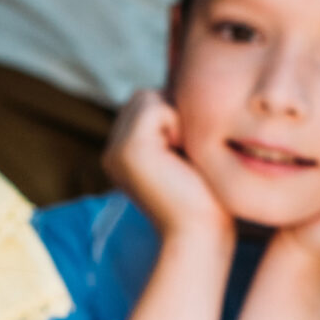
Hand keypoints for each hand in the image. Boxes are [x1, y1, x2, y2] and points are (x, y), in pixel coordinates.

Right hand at [103, 89, 229, 246]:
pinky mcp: (128, 150)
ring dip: (178, 118)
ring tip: (184, 157)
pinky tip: (181, 157)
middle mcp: (112, 151)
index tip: (187, 157)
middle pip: (145, 96)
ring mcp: (115, 150)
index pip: (147, 104)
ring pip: (148, 97)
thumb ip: (177, 124)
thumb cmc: (207, 201)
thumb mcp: (188, 154)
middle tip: (187, 157)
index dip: (177, 117)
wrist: (201, 236)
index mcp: (123, 154)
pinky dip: (177, 123)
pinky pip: (156, 106)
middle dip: (175, 113)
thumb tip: (184, 83)